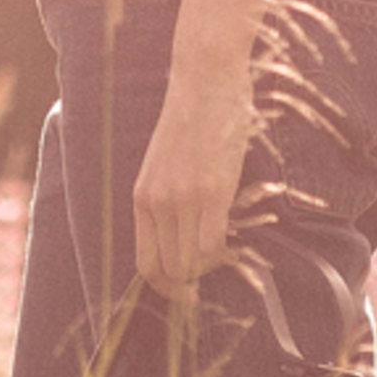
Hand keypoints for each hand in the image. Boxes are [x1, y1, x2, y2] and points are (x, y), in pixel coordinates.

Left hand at [133, 49, 254, 293]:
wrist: (203, 83)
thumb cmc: (189, 124)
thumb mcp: (165, 168)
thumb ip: (168, 202)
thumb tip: (183, 240)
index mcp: (141, 199)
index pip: (145, 264)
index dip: (167, 287)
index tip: (188, 292)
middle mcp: (156, 203)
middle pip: (168, 271)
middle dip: (191, 286)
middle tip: (212, 280)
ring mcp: (182, 198)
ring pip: (192, 262)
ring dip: (211, 269)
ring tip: (226, 256)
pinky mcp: (212, 190)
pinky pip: (214, 243)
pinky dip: (226, 253)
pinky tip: (235, 242)